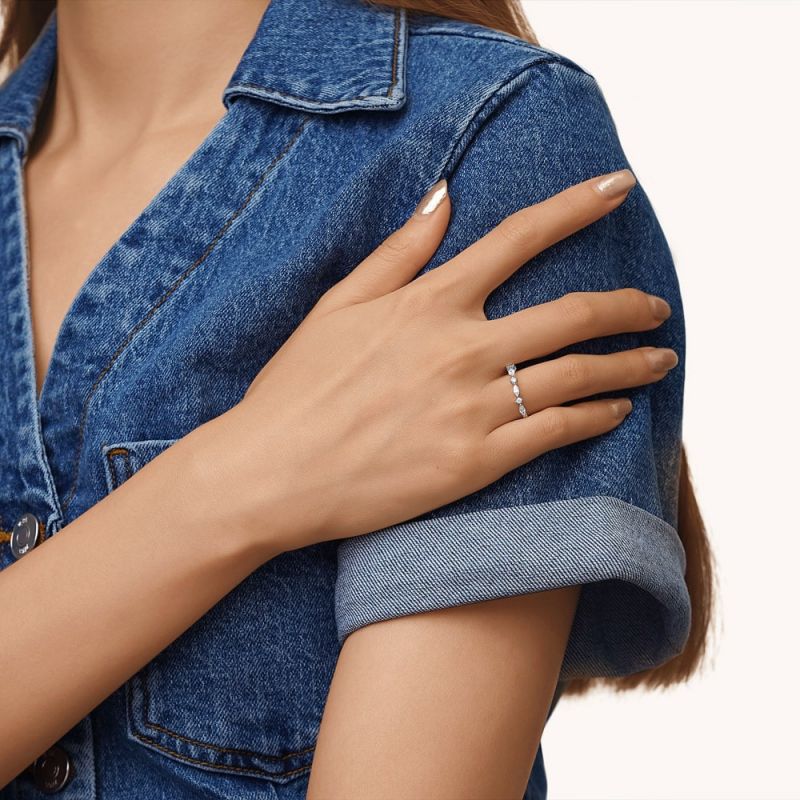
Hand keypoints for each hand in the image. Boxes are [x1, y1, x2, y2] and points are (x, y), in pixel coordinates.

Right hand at [205, 169, 675, 555]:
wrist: (271, 474)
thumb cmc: (296, 389)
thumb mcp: (338, 305)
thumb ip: (398, 250)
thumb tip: (443, 195)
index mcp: (428, 302)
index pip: (520, 238)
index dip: (576, 207)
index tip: (619, 187)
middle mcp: (460, 348)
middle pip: (571, 313)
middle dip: (628, 306)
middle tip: (657, 307)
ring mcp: (471, 407)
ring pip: (576, 375)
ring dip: (628, 365)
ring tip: (659, 360)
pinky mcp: (474, 462)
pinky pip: (554, 432)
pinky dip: (596, 417)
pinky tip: (617, 411)